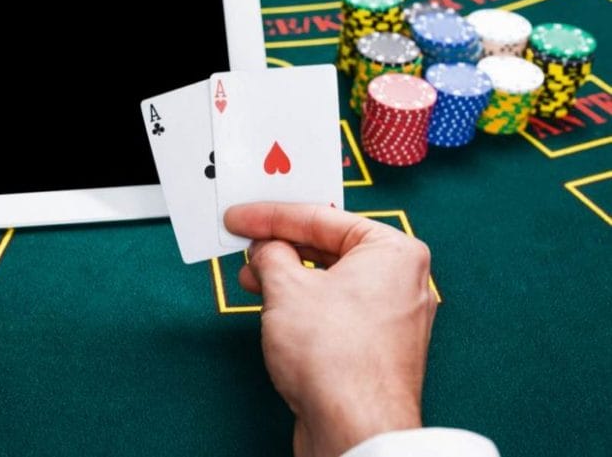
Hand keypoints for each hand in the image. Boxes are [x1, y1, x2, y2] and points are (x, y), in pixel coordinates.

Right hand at [224, 203, 436, 456]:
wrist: (354, 427)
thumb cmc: (337, 358)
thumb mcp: (286, 288)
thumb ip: (271, 255)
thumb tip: (266, 249)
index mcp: (393, 252)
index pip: (321, 218)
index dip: (271, 215)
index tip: (241, 215)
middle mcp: (401, 281)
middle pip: (329, 248)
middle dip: (281, 246)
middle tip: (244, 241)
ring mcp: (391, 318)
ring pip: (330, 281)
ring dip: (287, 277)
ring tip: (251, 276)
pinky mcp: (375, 349)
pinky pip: (335, 310)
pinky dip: (303, 304)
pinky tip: (274, 307)